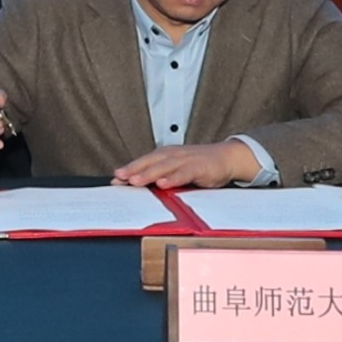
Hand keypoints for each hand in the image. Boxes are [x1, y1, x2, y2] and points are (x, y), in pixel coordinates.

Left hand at [112, 140, 258, 188]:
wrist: (226, 158)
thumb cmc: (199, 165)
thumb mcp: (177, 170)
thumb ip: (161, 177)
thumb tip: (139, 187)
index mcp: (166, 155)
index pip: (144, 162)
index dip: (129, 169)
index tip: (115, 179)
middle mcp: (173, 155)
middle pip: (150, 162)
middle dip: (134, 170)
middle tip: (120, 178)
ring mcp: (186, 160)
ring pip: (164, 166)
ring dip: (149, 174)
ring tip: (136, 181)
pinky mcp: (199, 167)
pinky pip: (184, 173)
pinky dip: (173, 178)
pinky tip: (163, 184)